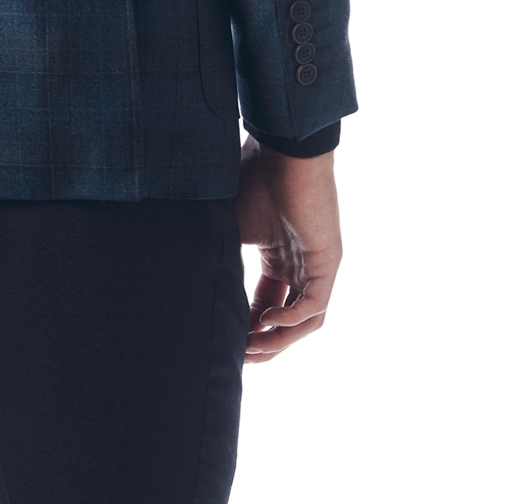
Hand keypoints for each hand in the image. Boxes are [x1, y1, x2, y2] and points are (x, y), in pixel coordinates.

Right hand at [233, 137, 341, 361]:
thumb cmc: (252, 174)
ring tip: (252, 349)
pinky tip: (267, 320)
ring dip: (279, 340)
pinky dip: (292, 319)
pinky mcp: (327, 260)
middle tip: (237, 357)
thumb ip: (215, 250)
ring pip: (304, 321)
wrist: (280, 147)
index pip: (264, 303)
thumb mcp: (227, 223)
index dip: (246, 327)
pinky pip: (315, 305)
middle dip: (262, 343)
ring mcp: (315, 264)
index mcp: (277, 255)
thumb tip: (177, 272)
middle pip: (285, 319)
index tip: (225, 342)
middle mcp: (299, 264)